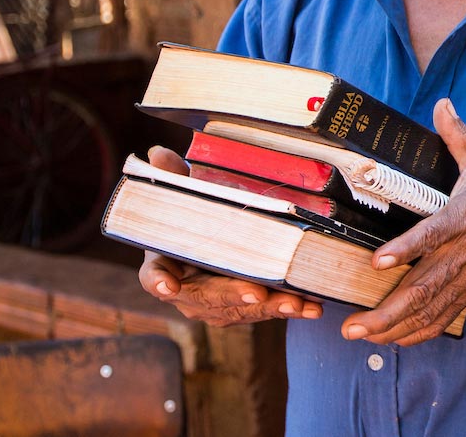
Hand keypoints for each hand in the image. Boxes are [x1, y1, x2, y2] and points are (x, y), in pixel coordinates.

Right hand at [137, 144, 322, 326]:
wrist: (209, 240)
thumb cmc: (193, 219)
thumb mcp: (182, 196)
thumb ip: (171, 178)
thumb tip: (157, 153)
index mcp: (163, 265)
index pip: (154, 275)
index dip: (160, 281)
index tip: (168, 286)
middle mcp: (187, 293)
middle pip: (206, 298)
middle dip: (233, 296)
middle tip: (256, 293)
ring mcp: (216, 306)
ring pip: (240, 311)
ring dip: (269, 308)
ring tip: (293, 302)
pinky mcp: (244, 310)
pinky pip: (265, 311)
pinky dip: (289, 308)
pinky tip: (311, 307)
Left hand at [340, 99, 465, 345]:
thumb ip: (459, 136)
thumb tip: (442, 104)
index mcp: (465, 217)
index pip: (434, 234)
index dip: (407, 248)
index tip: (379, 261)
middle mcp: (463, 253)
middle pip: (423, 286)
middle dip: (385, 309)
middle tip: (351, 323)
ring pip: (427, 309)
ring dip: (392, 326)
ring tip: (359, 334)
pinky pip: (439, 319)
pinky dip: (414, 333)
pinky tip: (388, 340)